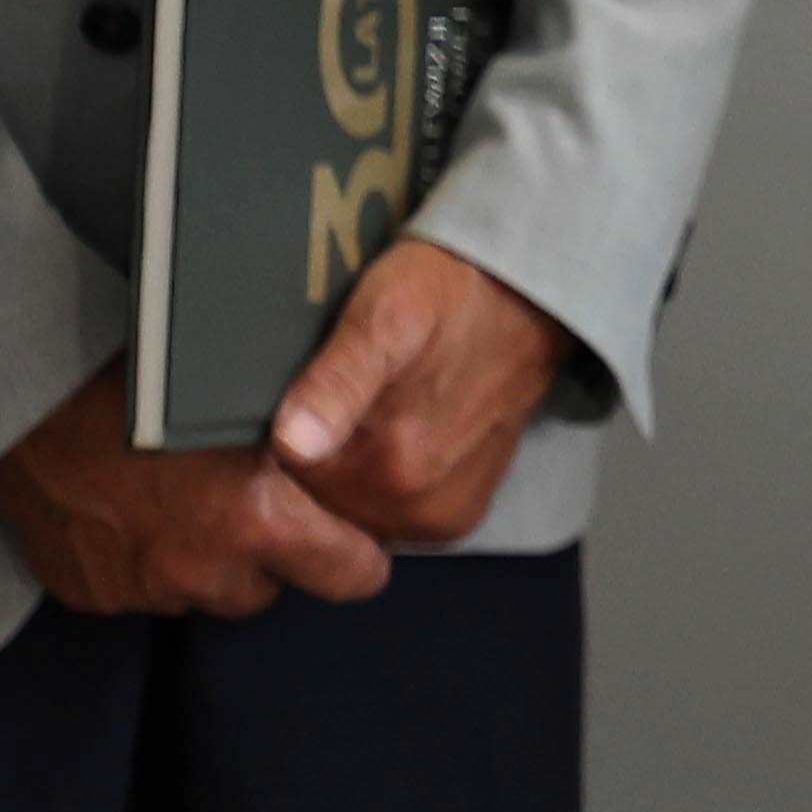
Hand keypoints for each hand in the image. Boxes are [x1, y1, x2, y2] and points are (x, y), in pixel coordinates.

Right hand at [0, 365, 389, 616]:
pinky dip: (145, 561)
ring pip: (203, 593)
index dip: (358, 557)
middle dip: (271, 559)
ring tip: (188, 500)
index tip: (359, 544)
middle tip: (256, 505)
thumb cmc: (149, 377)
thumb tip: (358, 450)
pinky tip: (133, 510)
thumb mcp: (251, 397)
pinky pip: (140, 590)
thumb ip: (309, 439)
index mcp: (255, 519)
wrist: (31, 395)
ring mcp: (141, 588)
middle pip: (269, 591)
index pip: (349, 576)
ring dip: (207, 563)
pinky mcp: (92, 593)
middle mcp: (202, 568)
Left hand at [268, 236, 575, 544]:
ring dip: (343, 469)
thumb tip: (292, 444)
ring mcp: (441, 520)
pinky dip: (375, 483)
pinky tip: (389, 432)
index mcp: (390, 472)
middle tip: (338, 391)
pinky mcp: (457, 516)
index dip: (280, 439)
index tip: (302, 391)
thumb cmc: (447, 292)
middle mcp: (418, 512)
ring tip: (365, 406)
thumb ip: (338, 381)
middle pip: (316, 504)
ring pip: (347, 512)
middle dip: (311, 457)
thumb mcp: (385, 314)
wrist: (531, 295)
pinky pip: (384, 517)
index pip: (283, 488)